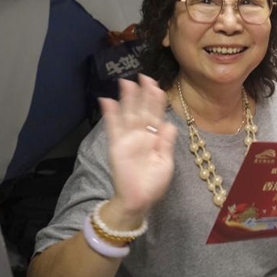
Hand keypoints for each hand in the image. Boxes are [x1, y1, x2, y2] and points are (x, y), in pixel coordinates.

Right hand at [99, 75, 176, 219]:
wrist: (139, 200)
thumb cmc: (154, 183)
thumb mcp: (166, 162)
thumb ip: (166, 142)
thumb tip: (170, 123)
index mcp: (156, 137)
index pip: (157, 114)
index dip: (156, 99)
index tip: (157, 85)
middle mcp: (142, 134)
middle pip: (142, 109)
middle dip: (142, 93)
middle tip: (142, 76)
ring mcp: (128, 139)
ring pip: (128, 114)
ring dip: (127, 98)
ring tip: (126, 82)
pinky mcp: (116, 145)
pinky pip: (113, 127)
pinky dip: (110, 114)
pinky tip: (107, 100)